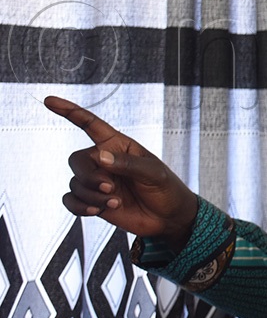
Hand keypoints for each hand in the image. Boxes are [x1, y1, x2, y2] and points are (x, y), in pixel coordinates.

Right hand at [46, 96, 198, 251]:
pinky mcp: (93, 200)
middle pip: (77, 160)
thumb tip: (100, 157)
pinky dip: (80, 206)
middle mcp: (103, 160)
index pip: (89, 124)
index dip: (69, 111)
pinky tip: (97, 210)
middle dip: (89, 176)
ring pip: (75, 183)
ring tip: (116, 202)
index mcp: (118, 145)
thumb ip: (128, 164)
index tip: (49, 100)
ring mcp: (97, 181)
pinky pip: (70, 200)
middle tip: (110, 187)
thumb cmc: (165, 188)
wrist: (167, 217)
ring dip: (92, 195)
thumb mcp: (153, 173)